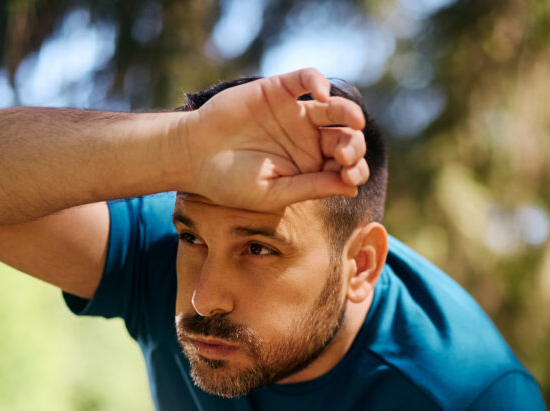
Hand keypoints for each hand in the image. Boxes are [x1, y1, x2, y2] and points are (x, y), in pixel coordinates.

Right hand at [176, 68, 370, 211]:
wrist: (194, 157)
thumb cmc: (231, 183)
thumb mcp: (274, 193)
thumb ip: (311, 187)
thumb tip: (352, 188)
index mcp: (312, 168)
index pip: (346, 167)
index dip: (355, 171)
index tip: (349, 177)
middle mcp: (310, 139)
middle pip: (346, 137)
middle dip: (354, 147)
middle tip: (345, 157)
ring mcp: (296, 113)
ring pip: (334, 108)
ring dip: (349, 113)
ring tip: (354, 122)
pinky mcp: (280, 90)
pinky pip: (306, 78)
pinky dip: (318, 81)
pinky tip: (321, 94)